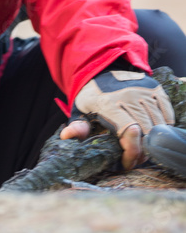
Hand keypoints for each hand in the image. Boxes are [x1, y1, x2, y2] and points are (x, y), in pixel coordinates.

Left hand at [60, 69, 174, 169]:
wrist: (102, 69)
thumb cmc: (92, 96)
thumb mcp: (80, 110)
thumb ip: (78, 126)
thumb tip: (66, 136)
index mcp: (109, 104)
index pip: (130, 133)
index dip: (132, 153)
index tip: (127, 163)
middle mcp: (128, 96)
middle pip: (146, 133)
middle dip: (142, 152)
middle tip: (134, 159)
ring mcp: (143, 90)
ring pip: (158, 125)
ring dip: (153, 142)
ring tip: (143, 148)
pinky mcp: (154, 87)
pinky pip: (167, 113)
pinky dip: (163, 127)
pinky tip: (152, 132)